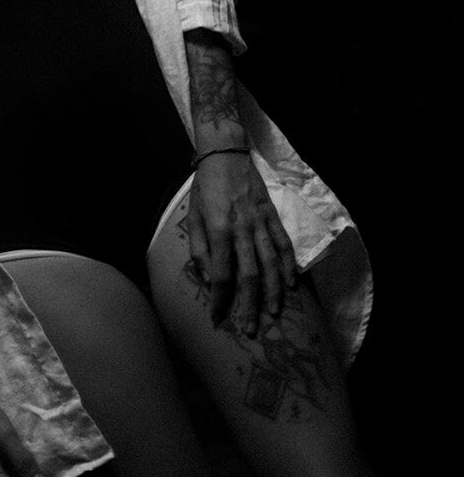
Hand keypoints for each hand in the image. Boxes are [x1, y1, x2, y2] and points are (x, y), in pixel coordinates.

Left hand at [185, 151, 297, 335]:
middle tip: (250, 329)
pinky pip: (284, 244)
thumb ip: (199, 249)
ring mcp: (260, 222)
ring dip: (273, 291)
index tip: (217, 318)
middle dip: (249, 305)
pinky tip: (291, 284)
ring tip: (273, 313)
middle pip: (249, 275)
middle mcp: (242, 229)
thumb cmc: (204, 188)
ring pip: (271, 263)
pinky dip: (289, 265)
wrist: (225, 154)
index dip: (220, 299)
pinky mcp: (272, 215)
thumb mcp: (193, 216)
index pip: (222, 274)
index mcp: (218, 229)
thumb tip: (209, 279)